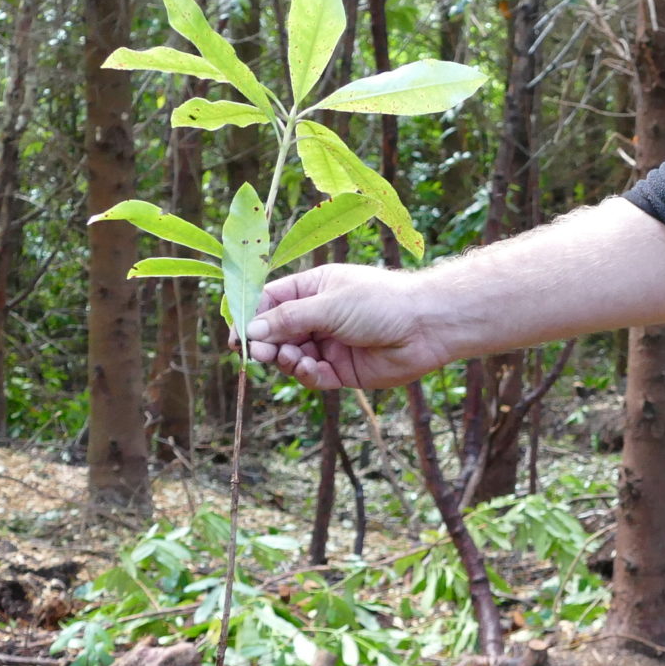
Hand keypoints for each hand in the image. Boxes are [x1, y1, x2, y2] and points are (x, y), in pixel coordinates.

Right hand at [245, 263, 449, 389]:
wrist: (427, 326)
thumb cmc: (382, 302)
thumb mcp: (329, 304)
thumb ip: (289, 318)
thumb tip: (251, 330)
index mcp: (313, 289)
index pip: (269, 301)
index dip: (250, 317)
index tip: (237, 336)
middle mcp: (318, 316)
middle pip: (276, 333)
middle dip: (266, 344)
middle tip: (258, 354)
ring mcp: (330, 344)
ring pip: (292, 357)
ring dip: (286, 360)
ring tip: (291, 358)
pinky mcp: (342, 370)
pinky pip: (313, 376)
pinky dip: (307, 375)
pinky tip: (310, 368)